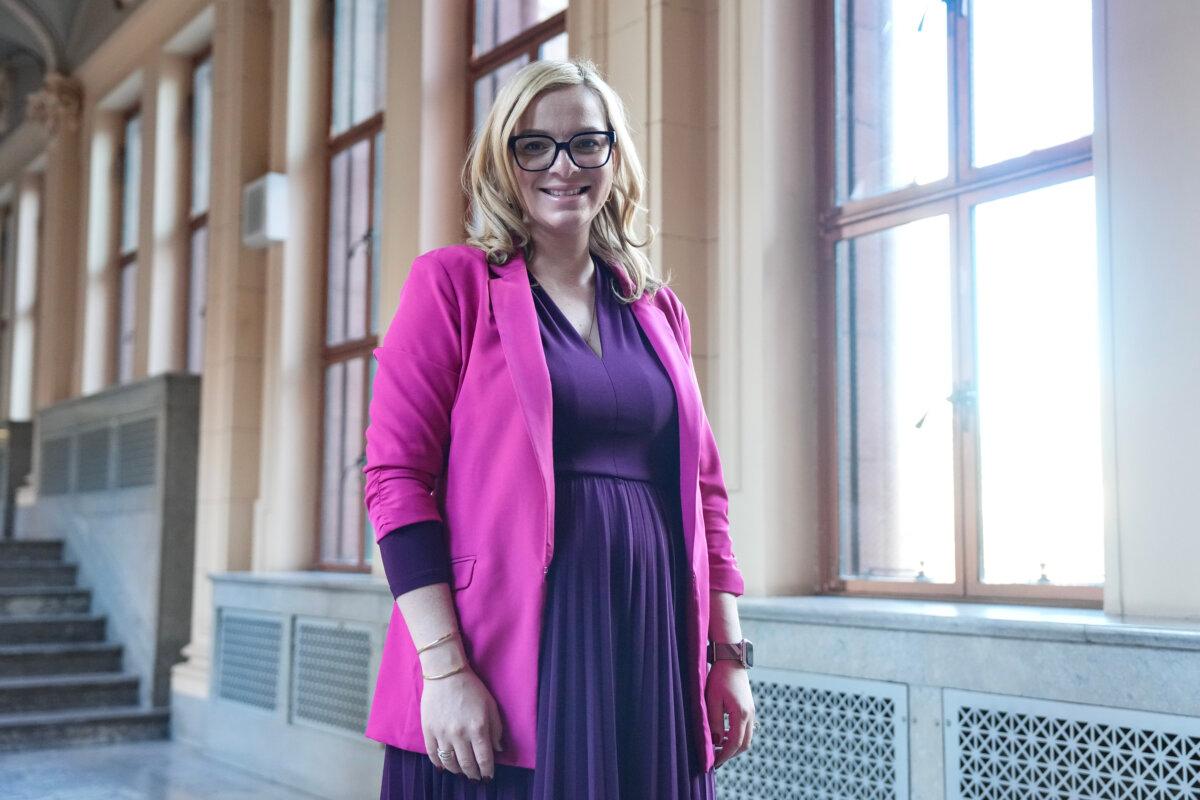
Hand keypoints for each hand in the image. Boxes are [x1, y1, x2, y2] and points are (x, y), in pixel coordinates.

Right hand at [420, 666, 504, 780]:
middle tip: (476, 778)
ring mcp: (442, 734)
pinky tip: (444, 766)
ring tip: (462, 772)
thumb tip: (498, 749)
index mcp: (478, 728)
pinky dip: (440, 764)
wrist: (446, 674)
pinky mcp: (428, 731)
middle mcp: (460, 734)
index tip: (488, 776)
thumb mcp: (490, 705)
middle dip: (473, 774)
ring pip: (450, 763)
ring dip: (458, 771)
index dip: (487, 771)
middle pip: (467, 764)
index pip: (484, 758)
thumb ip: (496, 728)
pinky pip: (433, 754)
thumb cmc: (471, 688)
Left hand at [704, 660, 754, 768]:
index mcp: (741, 714)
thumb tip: (716, 742)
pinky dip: (737, 736)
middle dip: (730, 754)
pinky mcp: (750, 708)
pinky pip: (746, 728)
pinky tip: (724, 734)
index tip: (714, 763)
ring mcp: (752, 711)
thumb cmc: (719, 678)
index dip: (724, 755)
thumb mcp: (712, 700)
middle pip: (744, 744)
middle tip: (716, 759)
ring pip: (747, 737)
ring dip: (734, 745)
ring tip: (718, 748)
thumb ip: (714, 722)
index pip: (734, 743)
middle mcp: (750, 715)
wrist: (731, 660)